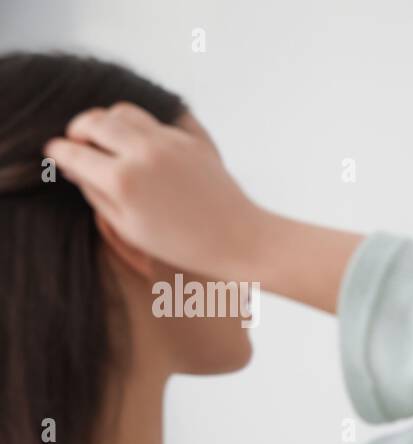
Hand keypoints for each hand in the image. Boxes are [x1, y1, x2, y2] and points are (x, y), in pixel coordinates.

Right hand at [43, 102, 267, 278]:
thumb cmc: (183, 244)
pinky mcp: (190, 139)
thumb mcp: (129, 228)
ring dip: (107, 121)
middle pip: (94, 121)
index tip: (55, 153)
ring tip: (107, 140)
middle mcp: (143, 153)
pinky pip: (154, 120)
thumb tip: (75, 168)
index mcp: (122, 180)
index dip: (59, 152)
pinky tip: (138, 145)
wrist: (239, 238)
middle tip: (77, 141)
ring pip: (123, 111)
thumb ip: (96, 194)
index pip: (74, 153)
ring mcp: (169, 142)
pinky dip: (138, 128)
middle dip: (78, 129)